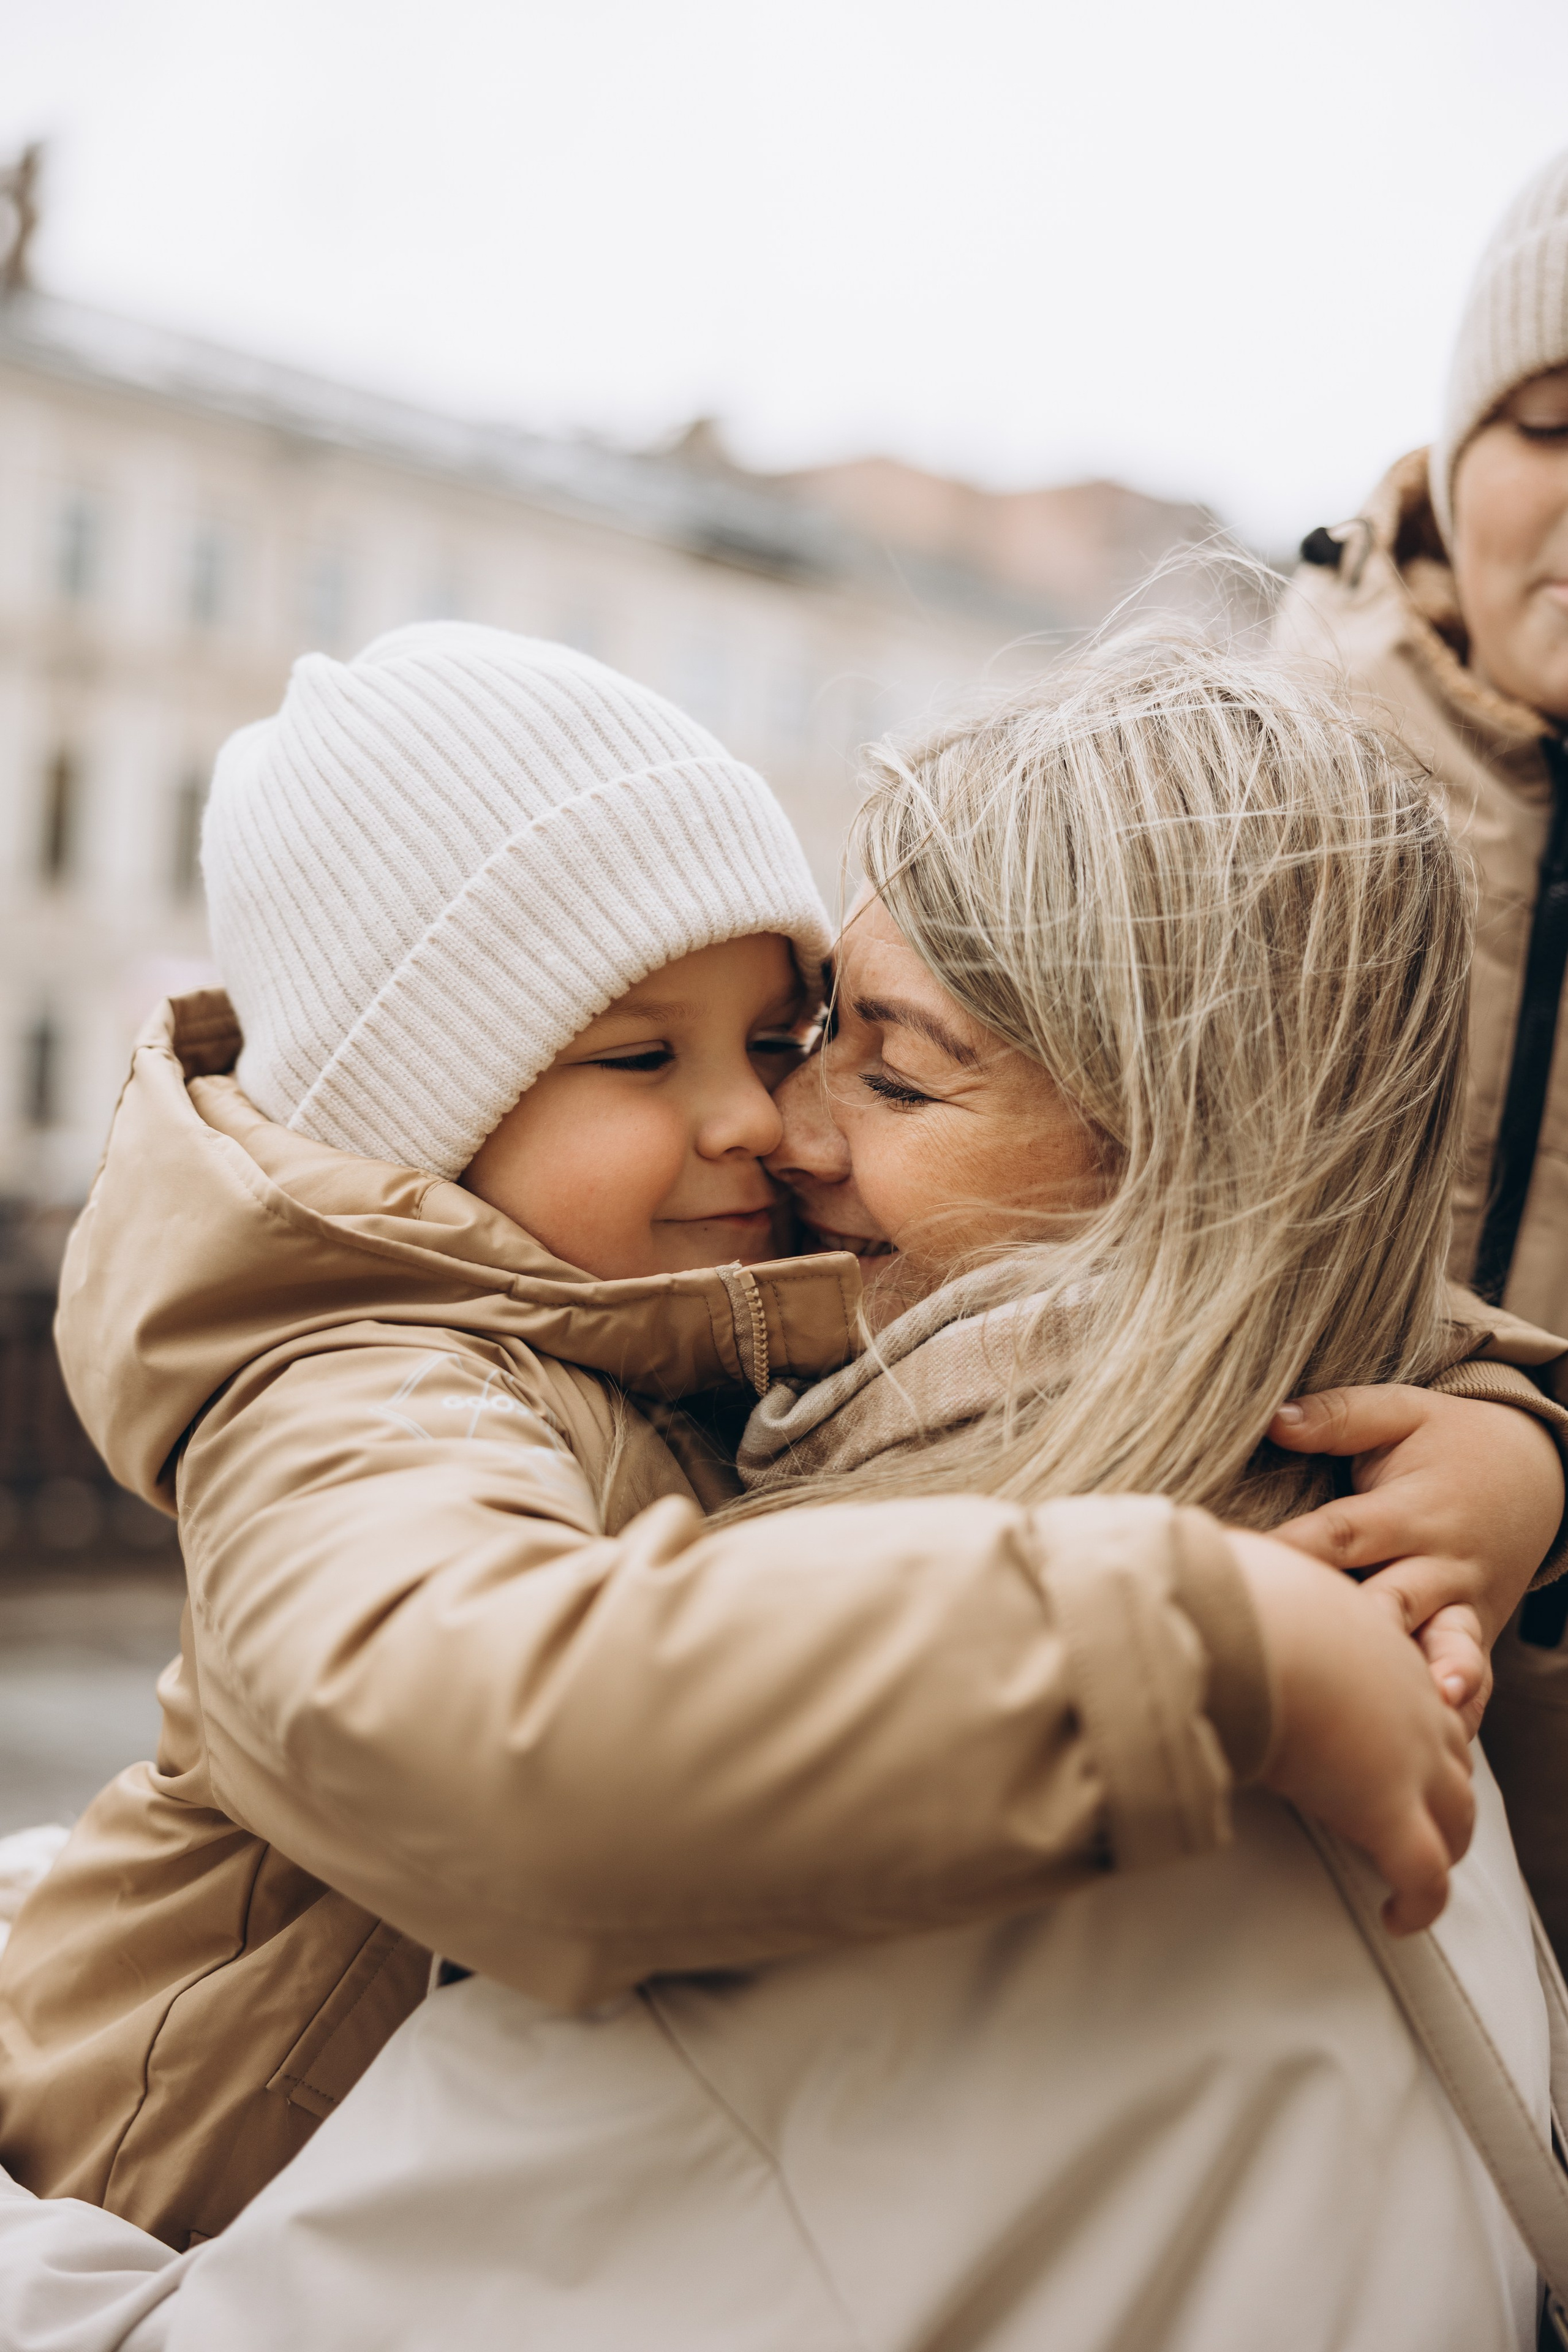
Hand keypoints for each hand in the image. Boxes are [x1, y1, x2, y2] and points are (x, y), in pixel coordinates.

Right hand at [1229, 1530, 1473, 1932]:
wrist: (1243, 1628)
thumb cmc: (1227, 1596)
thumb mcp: (1241, 1578)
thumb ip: (1228, 1588)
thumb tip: (1170, 1577)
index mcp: (1373, 1641)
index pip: (1412, 1687)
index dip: (1406, 1721)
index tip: (1378, 1743)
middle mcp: (1409, 1698)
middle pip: (1452, 1751)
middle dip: (1441, 1784)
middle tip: (1413, 1814)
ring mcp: (1408, 1756)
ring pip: (1456, 1815)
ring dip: (1442, 1844)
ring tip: (1416, 1873)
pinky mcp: (1388, 1811)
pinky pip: (1425, 1876)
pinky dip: (1419, 1903)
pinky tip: (1398, 1920)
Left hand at [1266, 1385, 1563, 1731]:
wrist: (1536, 1472)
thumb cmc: (1448, 1442)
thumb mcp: (1402, 1411)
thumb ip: (1339, 1416)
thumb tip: (1274, 1420)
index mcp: (1409, 1510)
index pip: (1343, 1534)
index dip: (1297, 1552)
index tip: (1247, 1570)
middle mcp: (1439, 1564)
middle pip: (1392, 1601)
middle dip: (1359, 1629)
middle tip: (1319, 1654)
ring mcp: (1463, 1605)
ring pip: (1446, 1647)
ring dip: (1431, 1677)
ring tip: (1420, 1708)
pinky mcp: (1477, 1633)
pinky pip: (1474, 1679)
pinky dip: (1462, 1711)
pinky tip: (1442, 1746)